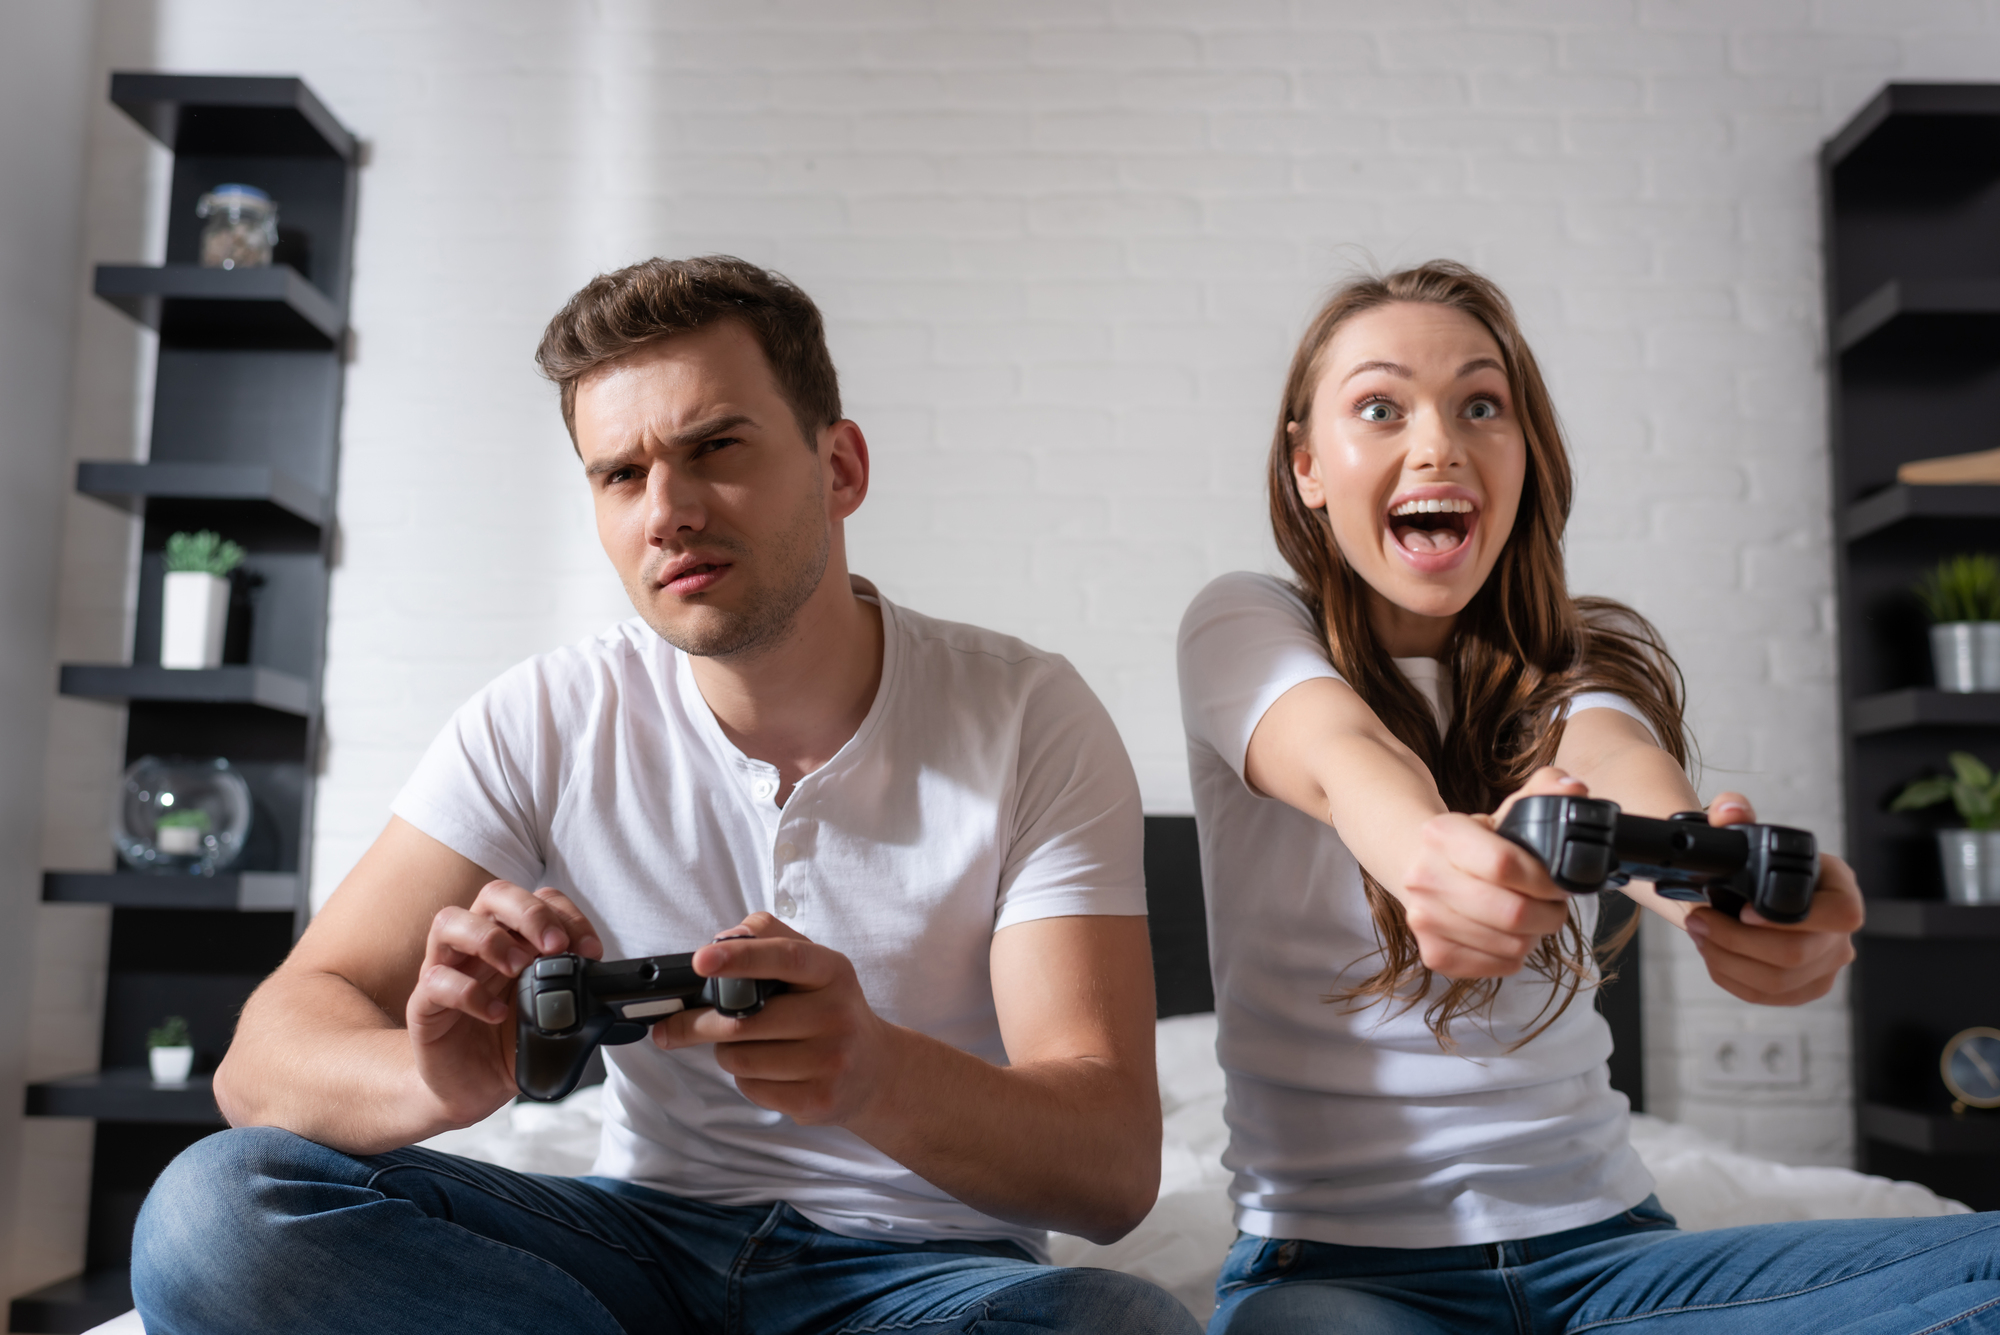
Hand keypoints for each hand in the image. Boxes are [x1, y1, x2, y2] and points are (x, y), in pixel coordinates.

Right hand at [406, 880, 602, 1125]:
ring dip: (490, 939)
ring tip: (519, 968)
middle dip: (530, 912)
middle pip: (493, 895)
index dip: (566, 914)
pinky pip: (435, 981)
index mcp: (512, 939)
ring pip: (449, 922)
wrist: (470, 1088)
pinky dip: (468, 992)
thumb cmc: (508, 1043)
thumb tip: (605, 983)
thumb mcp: (550, 1014)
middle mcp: (476, 946)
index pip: (537, 898)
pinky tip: (495, 1014)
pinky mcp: (423, 1005)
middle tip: (556, 946)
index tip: (590, 950)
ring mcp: (445, 970)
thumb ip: (572, 991)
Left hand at [653, 912, 898, 1125]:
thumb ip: (769, 938)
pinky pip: (752, 1088)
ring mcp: (831, 1061)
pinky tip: (766, 1070)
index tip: (701, 960)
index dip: (741, 957)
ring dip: (727, 1052)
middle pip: (745, 1020)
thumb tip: (722, 940)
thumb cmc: (828, 1009)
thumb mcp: (813, 965)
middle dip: (700, 1023)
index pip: (786, 957)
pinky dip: (745, 1078)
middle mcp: (837, 1015)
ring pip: (740, 1058)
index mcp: (833, 971)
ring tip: (747, 1045)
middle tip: (674, 1024)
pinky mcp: (818, 1100)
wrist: (875, 1069)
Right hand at [1395, 767, 1585, 978]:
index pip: (1504, 865)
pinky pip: (1500, 966)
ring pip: (1511, 945)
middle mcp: (1424, 879)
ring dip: (1534, 935)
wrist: (1420, 865)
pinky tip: (1509, 933)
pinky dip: (1516, 954)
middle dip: (1549, 913)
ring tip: (1531, 915)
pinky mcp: (1434, 954)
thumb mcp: (1507, 811)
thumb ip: (1545, 792)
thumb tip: (1575, 789)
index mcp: (1442, 834)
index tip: (1560, 881)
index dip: (1545, 879)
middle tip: (1554, 904)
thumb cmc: (1475, 841)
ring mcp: (1425, 920)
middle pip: (1512, 913)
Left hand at [1683, 792, 1862, 1004]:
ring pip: (1777, 981)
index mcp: (1841, 892)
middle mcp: (1840, 935)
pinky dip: (1729, 977)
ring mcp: (1825, 967)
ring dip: (1726, 959)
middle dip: (1737, 940)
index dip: (1794, 920)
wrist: (1751, 893)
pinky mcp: (1803, 989)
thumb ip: (1734, 814)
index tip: (1744, 910)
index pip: (1842, 916)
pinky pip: (1766, 996)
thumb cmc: (1756, 865)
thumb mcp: (1747, 835)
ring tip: (1700, 933)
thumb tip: (1729, 809)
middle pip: (1798, 955)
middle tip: (1700, 920)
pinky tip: (1711, 953)